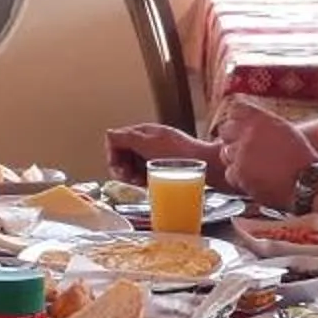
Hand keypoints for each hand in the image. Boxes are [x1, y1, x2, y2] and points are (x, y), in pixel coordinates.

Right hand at [104, 123, 219, 184]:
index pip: (115, 141)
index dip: (113, 156)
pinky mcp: (165, 166)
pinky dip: (142, 179)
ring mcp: (157, 153)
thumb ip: (126, 138)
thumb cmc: (181, 154)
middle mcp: (149, 141)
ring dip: (131, 175)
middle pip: (122, 154)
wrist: (209, 165)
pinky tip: (148, 184)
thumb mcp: (148, 144)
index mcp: (143, 132)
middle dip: (122, 167)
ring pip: (132, 165)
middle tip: (130, 178)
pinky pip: (145, 173)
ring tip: (140, 182)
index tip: (120, 169)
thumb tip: (109, 135)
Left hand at [217, 100, 317, 208]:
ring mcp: (242, 154)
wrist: (307, 182)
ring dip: (236, 159)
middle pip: (225, 130)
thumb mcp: (284, 129)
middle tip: (245, 150)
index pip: (235, 109)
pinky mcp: (239, 173)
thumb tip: (247, 119)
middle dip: (233, 139)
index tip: (239, 127)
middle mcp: (249, 134)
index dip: (236, 119)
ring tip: (255, 166)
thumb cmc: (300, 157)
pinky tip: (255, 178)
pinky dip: (239, 178)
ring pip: (225, 153)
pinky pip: (229, 173)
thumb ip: (263, 122)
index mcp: (261, 119)